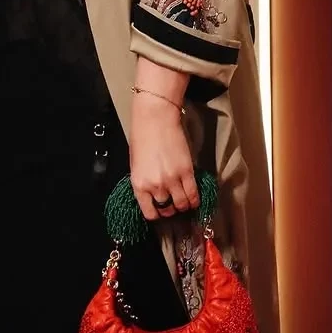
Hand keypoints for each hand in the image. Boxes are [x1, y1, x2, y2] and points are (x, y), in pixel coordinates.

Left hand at [129, 93, 198, 221]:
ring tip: (184, 199)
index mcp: (139, 184)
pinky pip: (193, 194)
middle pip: (167, 209)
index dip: (157, 213)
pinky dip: (195, 199)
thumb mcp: (136, 164)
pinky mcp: (187, 172)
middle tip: (173, 202)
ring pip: (182, 204)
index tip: (160, 210)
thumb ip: (144, 182)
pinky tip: (194, 197)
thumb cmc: (142, 137)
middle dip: (170, 208)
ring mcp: (172, 180)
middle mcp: (155, 185)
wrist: (155, 119)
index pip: (149, 212)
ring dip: (184, 204)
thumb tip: (152, 194)